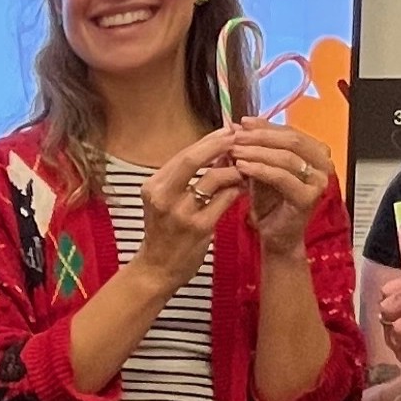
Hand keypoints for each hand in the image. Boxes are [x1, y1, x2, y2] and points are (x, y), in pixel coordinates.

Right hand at [135, 126, 243, 287]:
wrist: (157, 269)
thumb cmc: (165, 232)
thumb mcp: (166, 201)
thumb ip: (186, 178)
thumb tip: (217, 149)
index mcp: (153, 185)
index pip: (183, 154)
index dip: (208, 140)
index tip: (228, 130)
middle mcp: (163, 196)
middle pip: (192, 159)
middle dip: (220, 144)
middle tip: (241, 137)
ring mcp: (180, 213)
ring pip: (213, 178)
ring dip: (234, 169)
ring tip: (247, 165)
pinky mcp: (198, 228)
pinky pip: (224, 200)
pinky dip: (237, 190)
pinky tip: (246, 187)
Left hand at [223, 122, 333, 257]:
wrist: (276, 235)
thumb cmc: (270, 202)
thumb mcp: (263, 168)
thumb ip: (258, 147)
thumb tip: (241, 125)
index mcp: (317, 153)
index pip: (290, 132)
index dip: (265, 126)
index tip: (242, 122)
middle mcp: (323, 165)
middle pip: (291, 140)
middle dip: (260, 136)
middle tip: (236, 136)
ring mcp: (319, 182)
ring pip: (286, 157)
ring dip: (256, 152)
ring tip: (234, 150)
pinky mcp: (308, 197)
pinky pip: (281, 177)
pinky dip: (260, 169)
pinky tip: (242, 166)